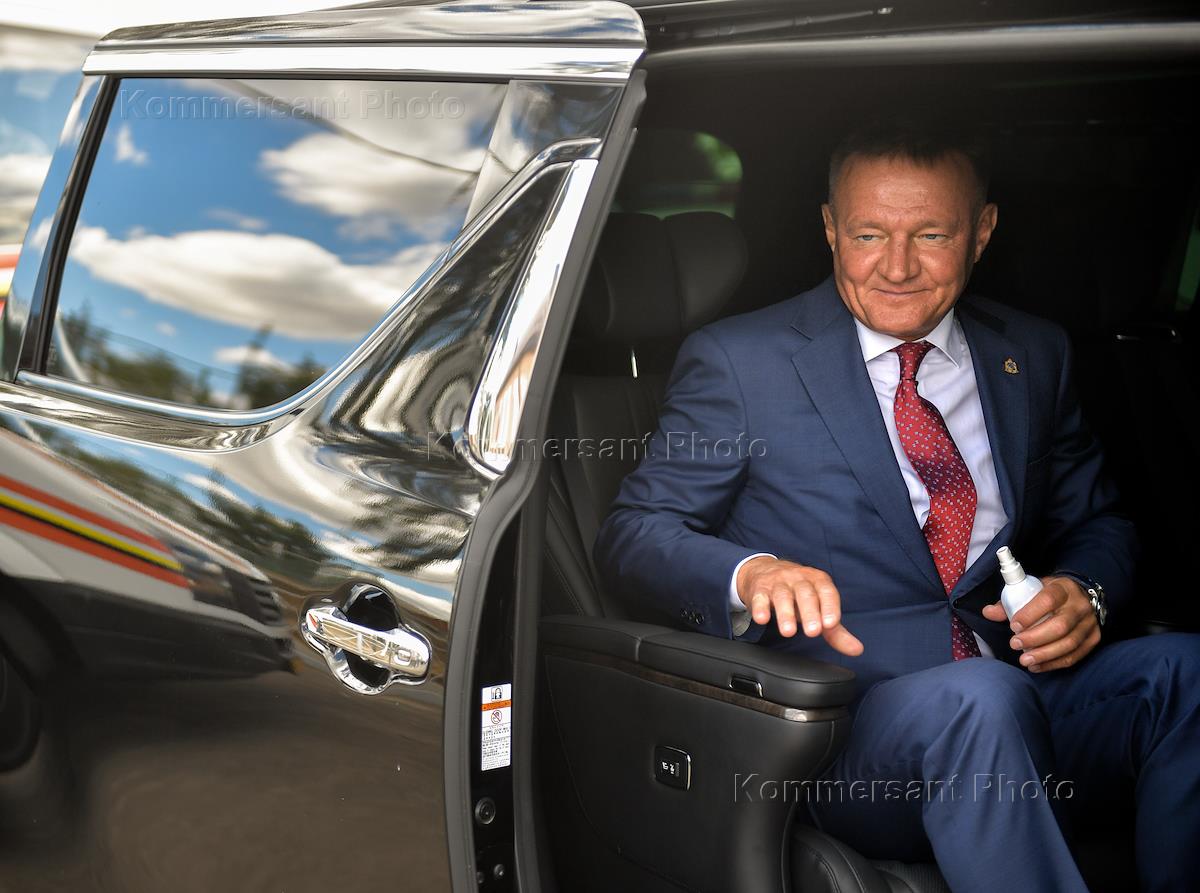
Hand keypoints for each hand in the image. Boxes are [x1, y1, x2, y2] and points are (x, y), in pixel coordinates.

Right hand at [736, 556, 863, 655]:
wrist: (763, 570)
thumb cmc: (797, 594)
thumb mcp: (818, 608)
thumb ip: (836, 631)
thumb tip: (857, 650)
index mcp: (817, 581)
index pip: (826, 591)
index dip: (830, 606)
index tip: (831, 624)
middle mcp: (799, 578)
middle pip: (806, 593)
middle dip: (810, 612)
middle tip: (813, 632)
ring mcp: (778, 582)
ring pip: (783, 595)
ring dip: (786, 614)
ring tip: (788, 632)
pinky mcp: (759, 589)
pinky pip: (760, 597)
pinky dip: (760, 607)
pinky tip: (762, 618)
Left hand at [980, 576, 1098, 671]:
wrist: (1081, 596)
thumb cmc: (1050, 595)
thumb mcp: (1032, 590)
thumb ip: (1010, 601)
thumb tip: (988, 612)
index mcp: (1063, 588)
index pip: (1048, 599)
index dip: (1030, 614)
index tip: (1013, 625)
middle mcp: (1079, 605)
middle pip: (1060, 626)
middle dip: (1035, 638)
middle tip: (1015, 644)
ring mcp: (1089, 623)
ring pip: (1069, 643)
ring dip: (1044, 655)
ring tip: (1024, 660)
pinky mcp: (1093, 638)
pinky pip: (1075, 655)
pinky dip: (1054, 663)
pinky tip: (1037, 666)